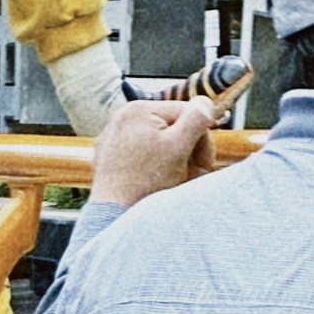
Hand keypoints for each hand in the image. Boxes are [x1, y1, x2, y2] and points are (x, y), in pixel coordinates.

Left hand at [88, 94, 218, 208]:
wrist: (113, 212)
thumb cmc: (147, 181)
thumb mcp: (179, 147)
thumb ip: (196, 119)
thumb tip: (205, 102)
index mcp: (140, 108)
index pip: (187, 113)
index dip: (202, 139)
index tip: (205, 163)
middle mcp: (122, 116)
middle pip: (171, 126)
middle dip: (186, 149)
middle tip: (193, 174)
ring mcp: (112, 135)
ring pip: (156, 140)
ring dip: (172, 158)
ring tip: (174, 179)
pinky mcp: (108, 154)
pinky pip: (139, 153)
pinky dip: (151, 164)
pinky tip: (154, 181)